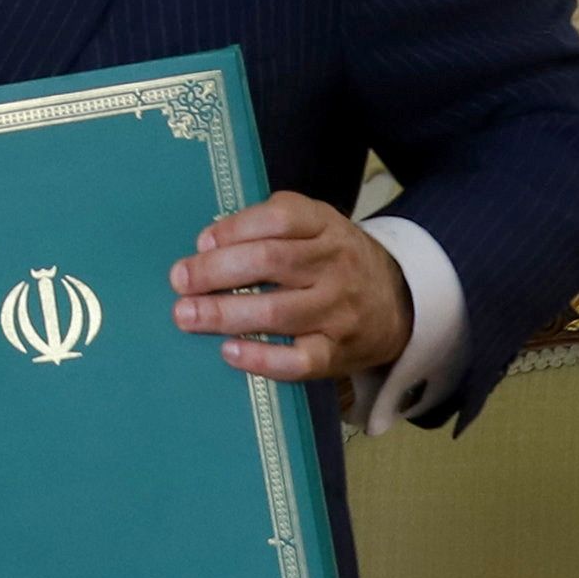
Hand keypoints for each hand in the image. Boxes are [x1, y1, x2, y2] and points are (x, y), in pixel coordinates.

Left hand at [169, 192, 413, 381]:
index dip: (235, 228)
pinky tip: (229, 350)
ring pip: (278, 311)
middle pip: (271, 262)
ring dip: (225, 314)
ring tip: (187, 315)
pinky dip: (261, 358)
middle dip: (216, 270)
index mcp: (325, 225)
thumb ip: (268, 226)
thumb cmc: (332, 259)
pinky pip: (299, 360)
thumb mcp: (314, 226)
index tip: (201, 242)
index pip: (280, 217)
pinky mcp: (338, 352)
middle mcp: (335, 265)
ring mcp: (338, 310)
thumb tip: (208, 245)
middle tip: (180, 280)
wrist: (398, 302)